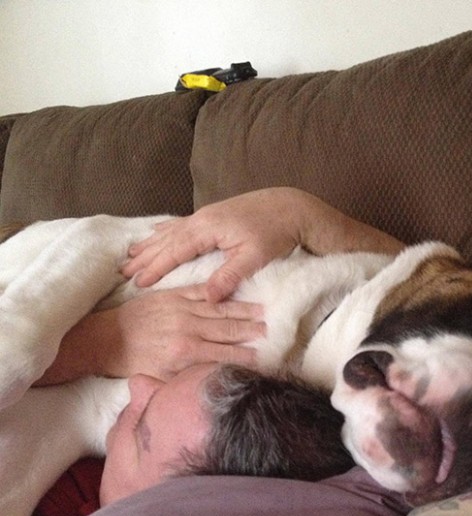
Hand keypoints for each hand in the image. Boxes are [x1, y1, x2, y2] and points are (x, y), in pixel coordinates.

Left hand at [38, 285, 264, 383]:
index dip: (246, 357)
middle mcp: (187, 330)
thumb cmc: (134, 363)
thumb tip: (215, 378)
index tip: (264, 359)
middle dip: (252, 331)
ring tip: (263, 312)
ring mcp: (181, 310)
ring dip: (243, 311)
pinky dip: (220, 292)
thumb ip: (190, 377)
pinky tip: (235, 292)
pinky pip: (201, 292)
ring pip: (220, 310)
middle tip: (272, 331)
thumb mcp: (162, 378)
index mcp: (186, 354)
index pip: (225, 355)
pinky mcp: (173, 296)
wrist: (106, 338)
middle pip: (228, 330)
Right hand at [122, 188, 302, 301]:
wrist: (291, 206)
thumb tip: (209, 298)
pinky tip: (157, 232)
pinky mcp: (214, 215)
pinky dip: (165, 231)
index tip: (138, 282)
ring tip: (131, 255)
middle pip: (166, 240)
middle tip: (124, 272)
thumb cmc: (275, 233)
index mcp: (207, 229)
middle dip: (145, 257)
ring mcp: (207, 215)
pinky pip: (181, 224)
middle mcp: (202, 219)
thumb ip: (229, 276)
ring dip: (151, 244)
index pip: (174, 251)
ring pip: (171, 231)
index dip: (156, 268)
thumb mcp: (254, 257)